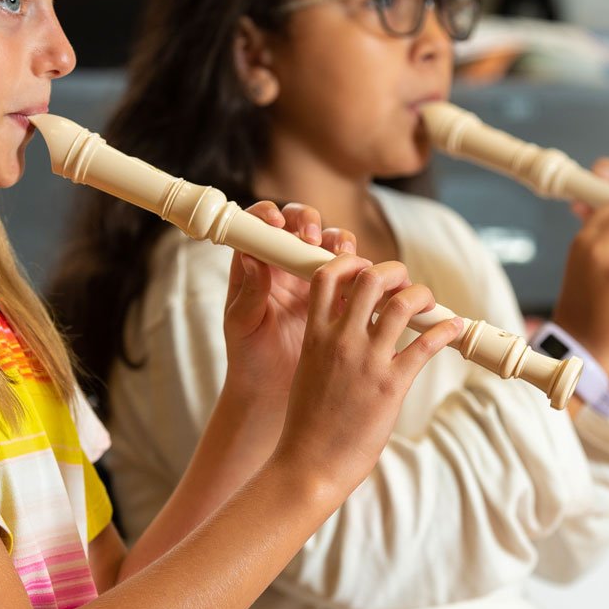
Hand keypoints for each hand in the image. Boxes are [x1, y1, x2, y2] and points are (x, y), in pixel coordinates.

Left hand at [222, 202, 353, 409]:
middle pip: (300, 225)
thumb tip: (251, 258)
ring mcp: (313, 279)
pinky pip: (353, 274)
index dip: (269, 216)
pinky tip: (365, 278)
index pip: (261, 226)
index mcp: (257, 266)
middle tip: (313, 239)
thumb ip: (249, 293)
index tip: (277, 223)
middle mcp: (285, 266)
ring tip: (343, 256)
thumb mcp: (243, 325)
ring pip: (330, 245)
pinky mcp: (338, 297)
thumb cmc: (249, 357)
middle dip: (310, 222)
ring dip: (339, 242)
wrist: (273, 392)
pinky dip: (361, 270)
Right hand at [268, 257, 459, 504]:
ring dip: (422, 296)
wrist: (308, 464)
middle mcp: (341, 340)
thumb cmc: (307, 423)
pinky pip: (426, 345)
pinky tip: (454, 328)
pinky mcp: (391, 385)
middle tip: (403, 286)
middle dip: (395, 272)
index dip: (352, 262)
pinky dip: (446, 330)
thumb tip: (349, 324)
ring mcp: (367, 361)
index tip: (366, 271)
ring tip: (428, 304)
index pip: (329, 275)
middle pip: (372, 277)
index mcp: (315, 335)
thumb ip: (326, 342)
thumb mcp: (309, 369)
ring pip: (402, 304)